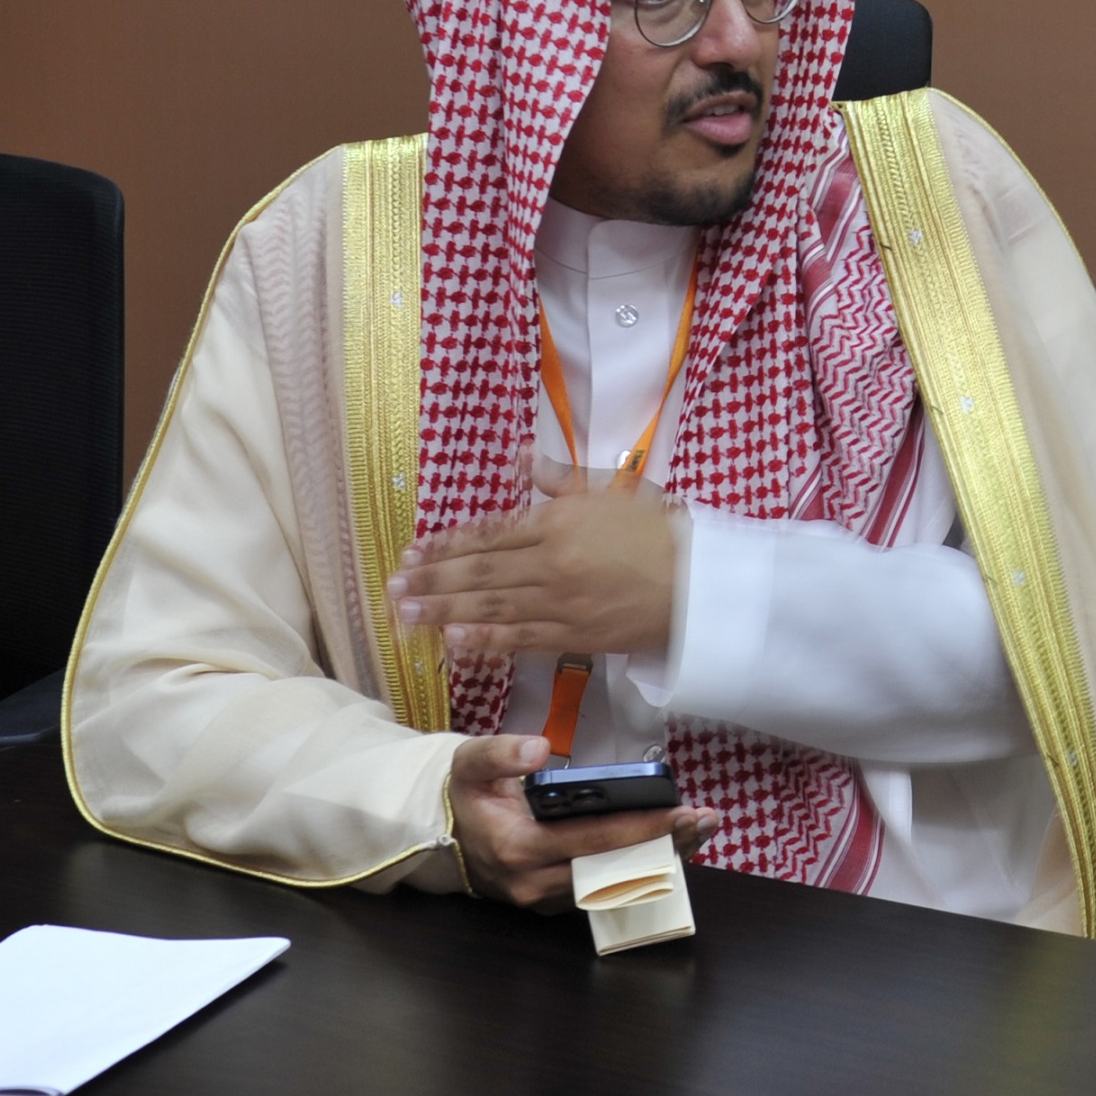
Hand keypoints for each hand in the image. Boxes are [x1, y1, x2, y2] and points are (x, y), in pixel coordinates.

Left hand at [390, 478, 678, 655]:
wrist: (701, 583)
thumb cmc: (661, 531)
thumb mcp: (615, 491)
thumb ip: (562, 479)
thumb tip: (521, 456)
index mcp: (560, 521)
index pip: (490, 532)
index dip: (447, 544)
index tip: (414, 552)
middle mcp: (552, 561)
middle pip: (480, 571)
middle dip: (432, 580)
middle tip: (394, 588)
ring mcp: (560, 602)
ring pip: (490, 605)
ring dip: (443, 610)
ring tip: (406, 615)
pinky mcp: (573, 635)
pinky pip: (519, 638)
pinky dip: (484, 639)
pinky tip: (453, 640)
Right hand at [448, 734, 720, 908]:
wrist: (447, 837)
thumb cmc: (468, 795)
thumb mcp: (470, 763)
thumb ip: (500, 753)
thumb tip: (540, 749)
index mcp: (518, 848)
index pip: (591, 840)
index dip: (640, 827)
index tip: (679, 811)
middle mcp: (535, 884)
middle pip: (613, 868)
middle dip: (665, 844)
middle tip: (705, 820)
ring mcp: (547, 900)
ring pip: (615, 884)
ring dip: (662, 859)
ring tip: (700, 831)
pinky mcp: (556, 903)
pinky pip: (606, 889)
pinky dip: (643, 868)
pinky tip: (674, 846)